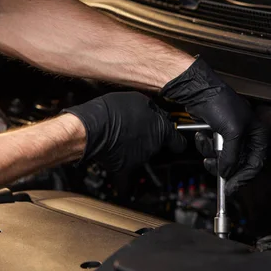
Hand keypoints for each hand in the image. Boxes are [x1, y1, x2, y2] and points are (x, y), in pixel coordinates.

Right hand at [61, 92, 185, 173]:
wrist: (92, 129)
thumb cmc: (112, 111)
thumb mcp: (139, 100)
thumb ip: (153, 109)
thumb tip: (157, 113)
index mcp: (161, 131)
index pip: (178, 142)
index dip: (177, 140)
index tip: (175, 140)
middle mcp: (153, 147)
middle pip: (158, 145)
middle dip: (150, 137)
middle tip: (136, 127)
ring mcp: (140, 159)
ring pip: (143, 154)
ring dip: (135, 146)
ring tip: (121, 135)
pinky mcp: (124, 169)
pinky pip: (128, 170)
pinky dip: (124, 165)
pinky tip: (116, 153)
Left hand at [160, 57, 266, 194]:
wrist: (198, 91)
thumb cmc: (220, 103)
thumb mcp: (232, 132)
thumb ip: (232, 156)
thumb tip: (227, 173)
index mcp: (258, 135)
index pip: (255, 164)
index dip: (243, 178)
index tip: (231, 188)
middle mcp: (247, 137)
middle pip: (239, 165)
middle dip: (224, 167)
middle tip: (215, 172)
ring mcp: (231, 137)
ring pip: (223, 160)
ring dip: (211, 154)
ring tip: (205, 143)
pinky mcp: (217, 135)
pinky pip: (212, 151)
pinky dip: (204, 146)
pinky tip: (201, 136)